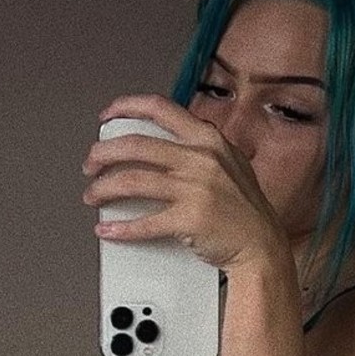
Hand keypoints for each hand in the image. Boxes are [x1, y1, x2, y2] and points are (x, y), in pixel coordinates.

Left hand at [81, 93, 291, 273]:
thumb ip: (201, 150)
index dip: (126, 107)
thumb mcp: (231, 165)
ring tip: (93, 197)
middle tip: (91, 165)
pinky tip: (108, 230)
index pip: (159, 109)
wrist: (263, 248)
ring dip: (103, 189)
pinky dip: (121, 228)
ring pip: (132, 180)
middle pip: (135, 146)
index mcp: (209, 140)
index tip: (107, 118)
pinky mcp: (189, 219)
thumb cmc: (246, 213)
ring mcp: (195, 189)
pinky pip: (145, 223)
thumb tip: (164, 146)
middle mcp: (201, 158)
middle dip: (102, 154)